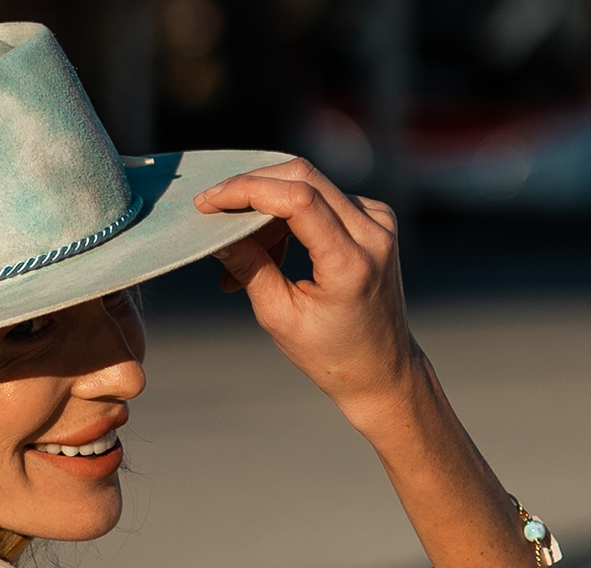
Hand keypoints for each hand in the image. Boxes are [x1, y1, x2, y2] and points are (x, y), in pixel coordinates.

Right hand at [194, 159, 423, 429]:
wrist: (382, 367)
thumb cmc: (330, 353)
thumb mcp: (279, 317)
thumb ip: (250, 267)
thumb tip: (216, 233)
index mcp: (351, 263)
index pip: (298, 199)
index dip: (248, 190)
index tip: (208, 201)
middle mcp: (374, 231)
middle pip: (304, 177)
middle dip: (252, 187)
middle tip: (214, 211)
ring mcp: (379, 220)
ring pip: (310, 185)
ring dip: (266, 210)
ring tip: (240, 252)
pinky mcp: (376, 218)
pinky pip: (323, 198)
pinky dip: (288, 216)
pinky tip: (271, 251)